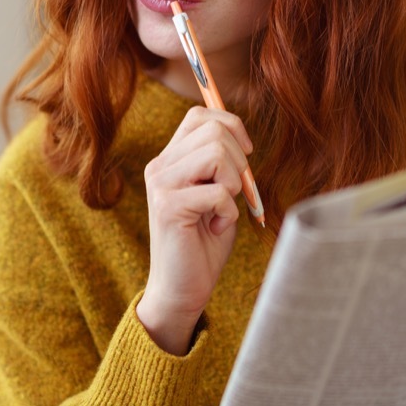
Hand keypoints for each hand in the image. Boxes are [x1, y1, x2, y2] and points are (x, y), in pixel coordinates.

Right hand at [136, 106, 252, 354]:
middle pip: (214, 129)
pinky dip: (228, 212)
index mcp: (169, 159)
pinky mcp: (168, 207)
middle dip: (240, 160)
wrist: (182, 289)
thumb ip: (222, 164)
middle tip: (234, 194)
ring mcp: (160, 184)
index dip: (231, 126)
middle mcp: (160, 166)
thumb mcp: (217, 193)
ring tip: (222, 210)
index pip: (200, 116)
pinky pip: (217, 191)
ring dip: (233, 184)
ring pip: (216, 152)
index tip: (245, 154)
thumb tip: (242, 136)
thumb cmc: (204, 243)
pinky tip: (216, 229)